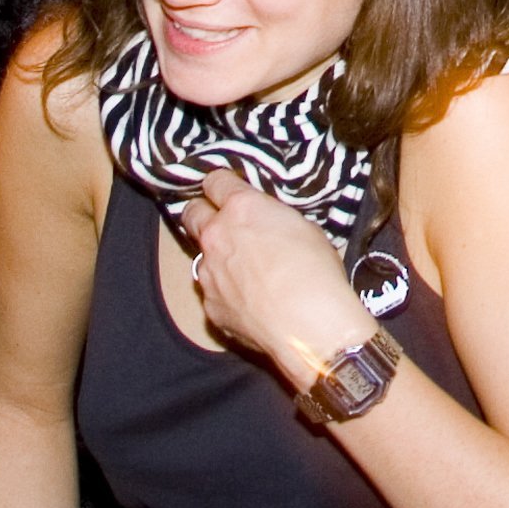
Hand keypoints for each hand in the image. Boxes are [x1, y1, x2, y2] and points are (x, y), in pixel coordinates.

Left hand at [171, 169, 377, 395]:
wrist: (308, 325)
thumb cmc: (316, 273)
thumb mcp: (305, 229)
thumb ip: (275, 222)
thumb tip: (270, 228)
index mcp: (242, 208)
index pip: (215, 182)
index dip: (221, 184)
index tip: (227, 189)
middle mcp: (216, 236)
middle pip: (192, 214)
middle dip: (203, 214)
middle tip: (221, 222)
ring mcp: (209, 274)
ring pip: (202, 257)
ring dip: (218, 259)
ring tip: (248, 273)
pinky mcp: (211, 307)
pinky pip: (213, 293)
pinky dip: (227, 293)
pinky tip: (251, 303)